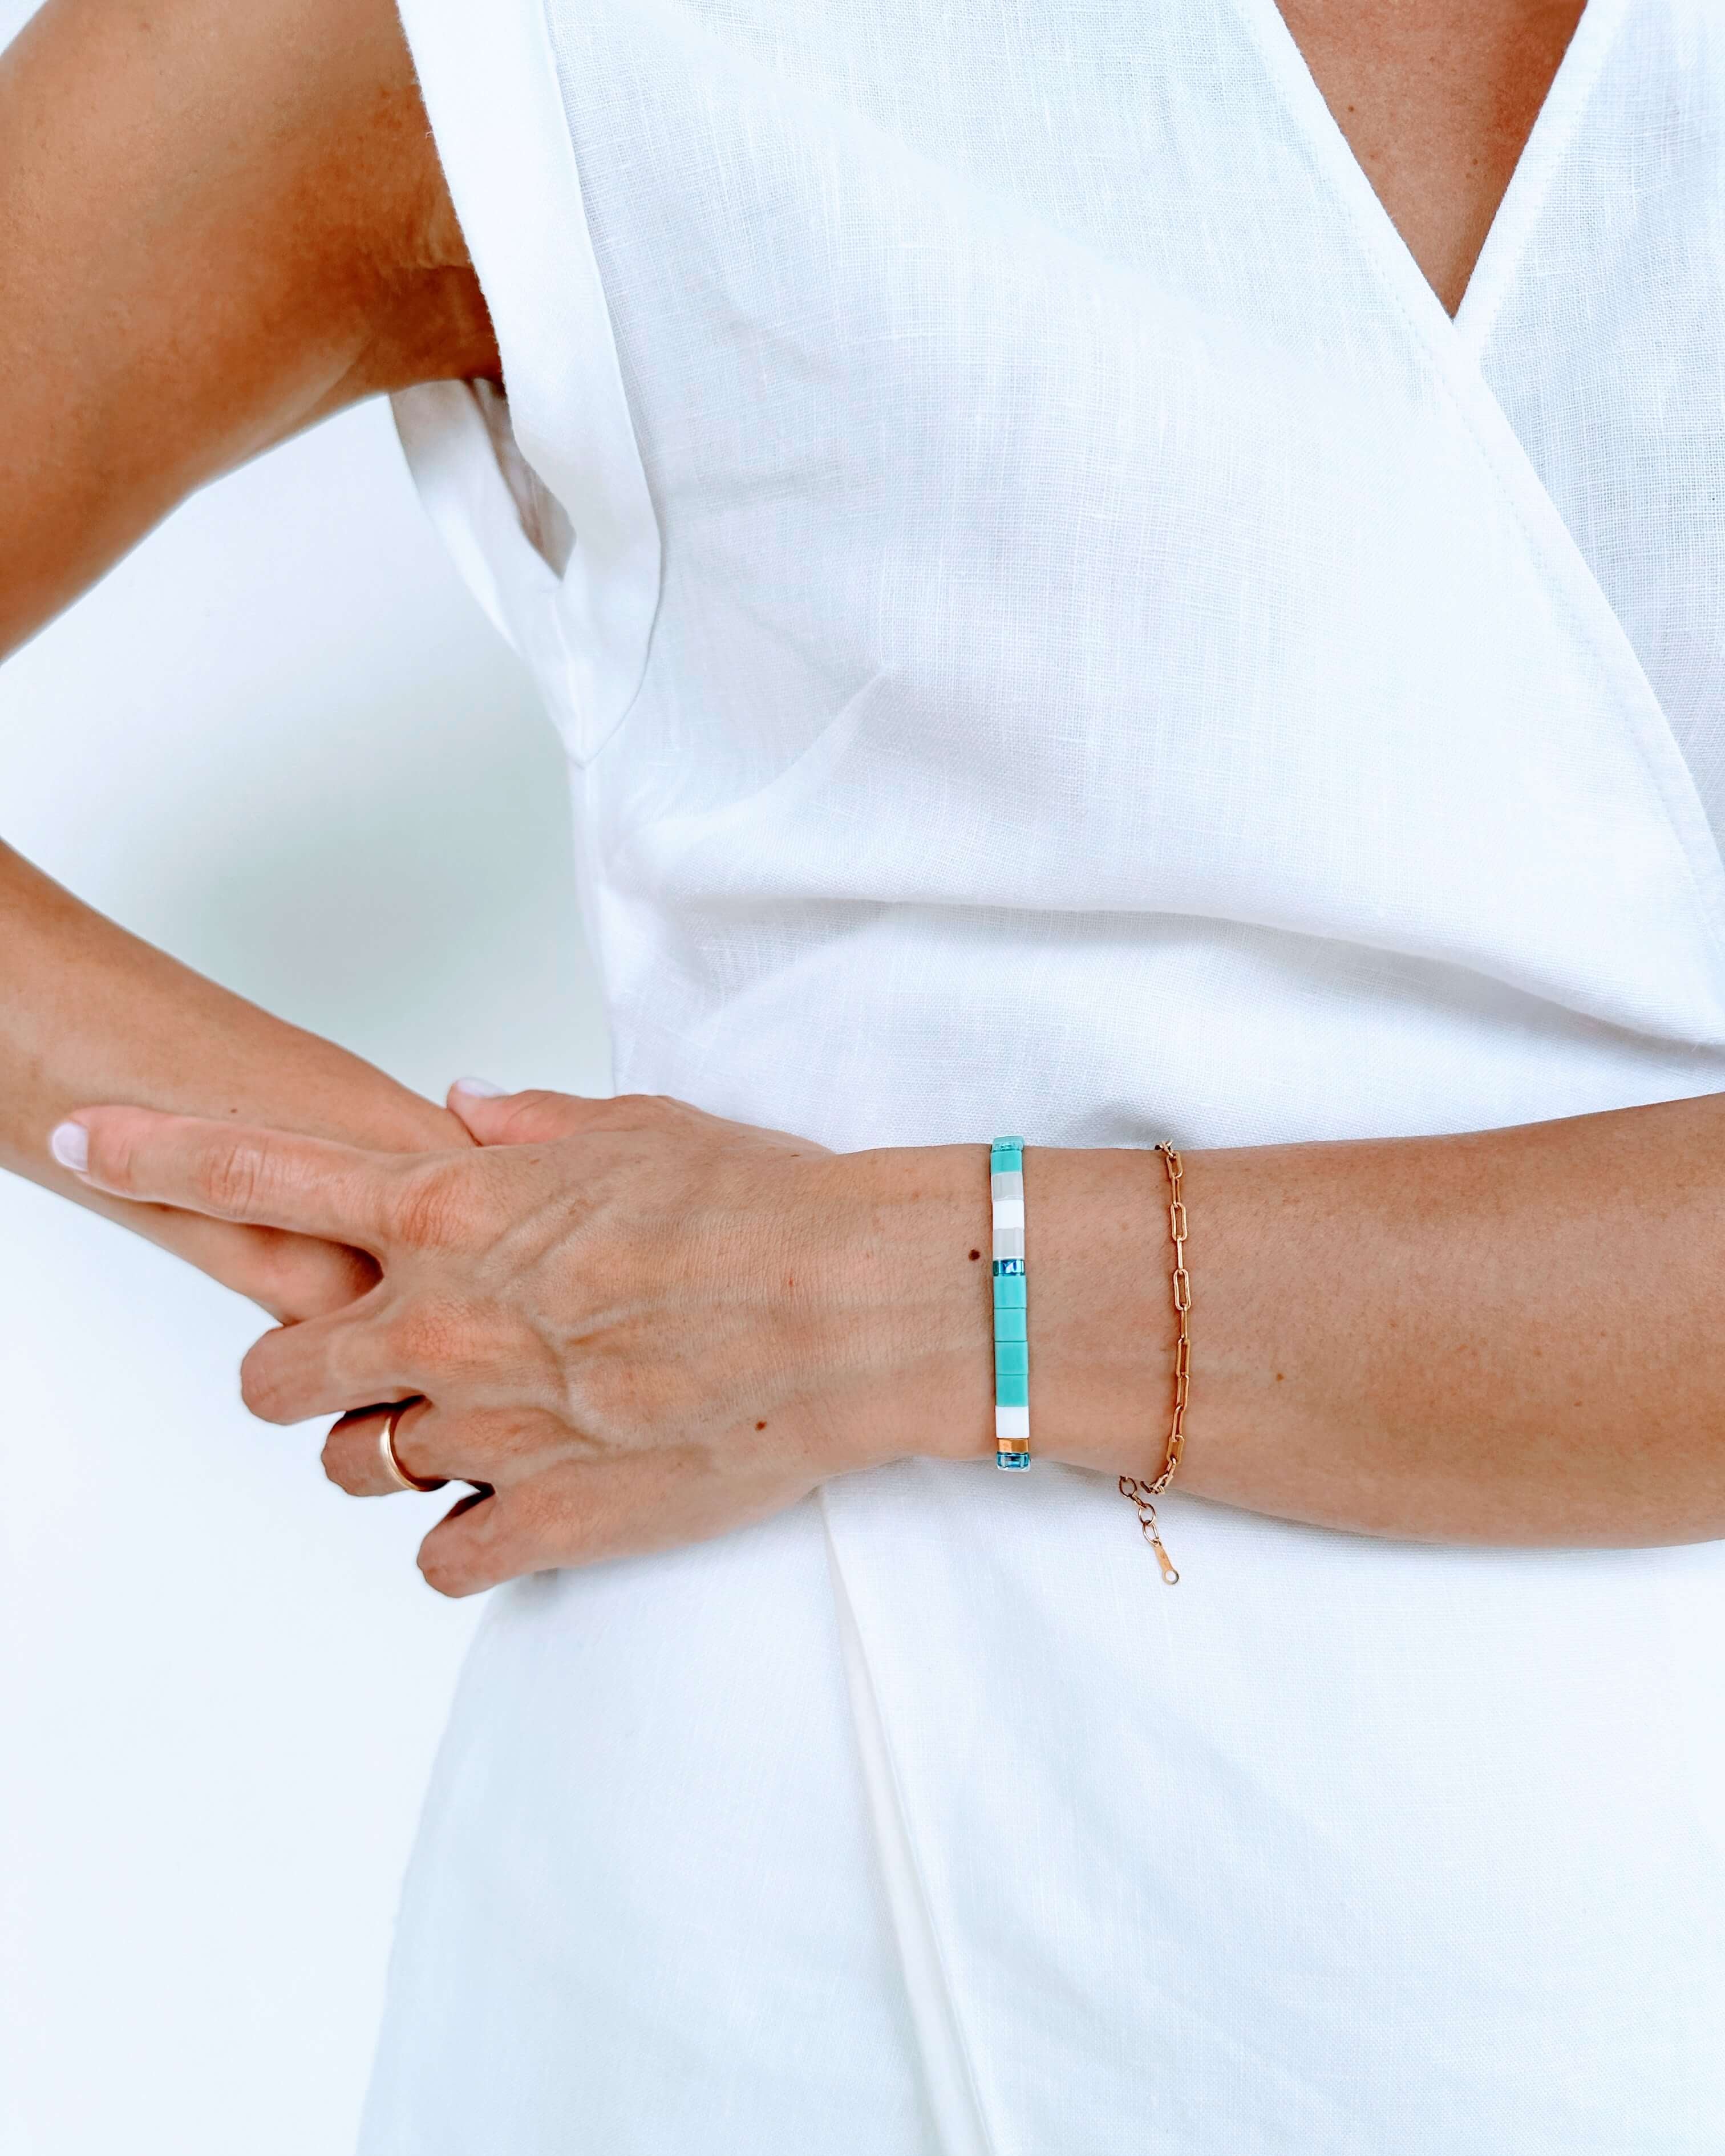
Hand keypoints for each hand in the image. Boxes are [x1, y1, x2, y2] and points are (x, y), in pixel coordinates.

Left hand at [52, 1088, 991, 1592]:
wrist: (857, 1305)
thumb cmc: (764, 1204)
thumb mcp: (640, 1126)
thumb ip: (527, 1122)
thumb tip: (463, 1109)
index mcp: (454, 1211)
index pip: (260, 1170)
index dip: (156, 1152)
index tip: (90, 1140)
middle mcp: (445, 1322)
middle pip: (279, 1375)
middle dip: (303, 1374)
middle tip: (371, 1369)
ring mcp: (488, 1429)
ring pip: (355, 1471)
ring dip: (393, 1453)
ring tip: (475, 1431)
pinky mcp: (547, 1520)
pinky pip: (438, 1563)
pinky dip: (462, 1541)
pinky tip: (517, 1503)